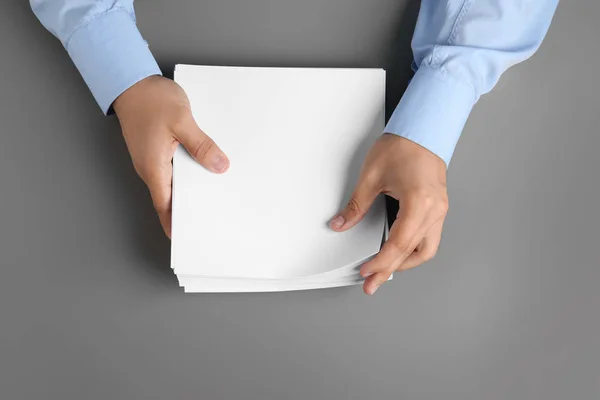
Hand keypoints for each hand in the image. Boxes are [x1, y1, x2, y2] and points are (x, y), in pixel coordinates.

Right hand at [113, 75, 229, 237]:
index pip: (165, 206)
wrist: (131, 80)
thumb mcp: (182, 122)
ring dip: (190, 189)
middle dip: (189, 209)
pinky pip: (173, 167)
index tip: (187, 238)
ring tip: (214, 196)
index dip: (176, 224)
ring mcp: (152, 158)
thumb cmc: (151, 100)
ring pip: (173, 182)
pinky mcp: (156, 148)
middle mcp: (150, 167)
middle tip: (210, 219)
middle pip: (171, 197)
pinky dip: (188, 172)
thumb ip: (201, 146)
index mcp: (154, 168)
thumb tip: (219, 166)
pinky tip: (204, 167)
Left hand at [330, 134, 448, 294]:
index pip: (398, 244)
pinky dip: (413, 249)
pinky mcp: (438, 207)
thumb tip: (341, 223)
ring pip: (426, 250)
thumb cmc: (402, 146)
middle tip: (373, 283)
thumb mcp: (372, 176)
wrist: (422, 129)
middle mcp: (434, 210)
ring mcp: (440, 210)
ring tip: (385, 271)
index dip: (380, 261)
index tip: (366, 271)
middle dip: (390, 270)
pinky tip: (399, 252)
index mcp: (418, 203)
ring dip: (405, 263)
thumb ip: (356, 205)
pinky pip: (429, 237)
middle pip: (413, 252)